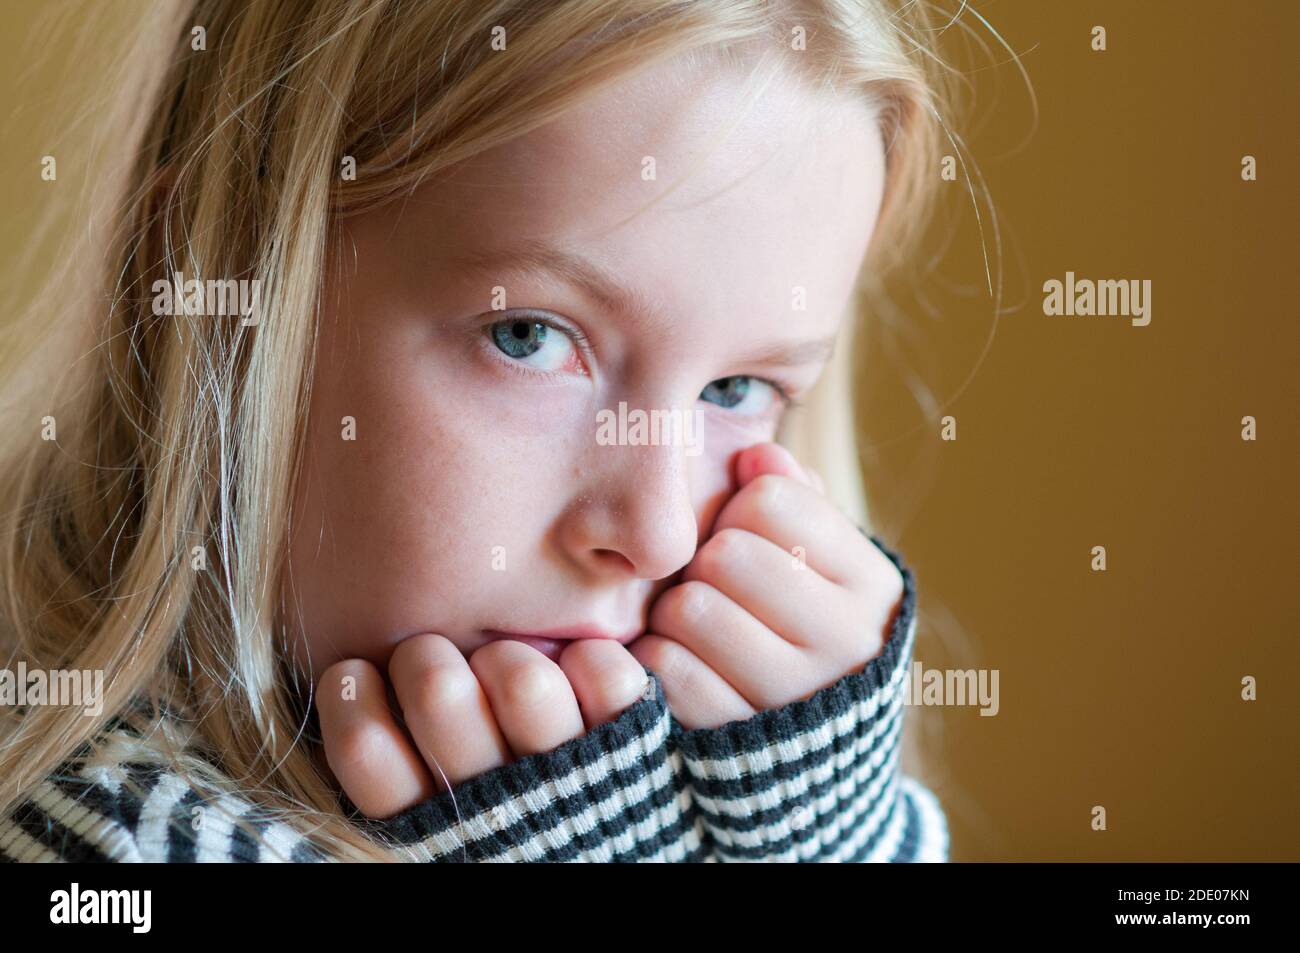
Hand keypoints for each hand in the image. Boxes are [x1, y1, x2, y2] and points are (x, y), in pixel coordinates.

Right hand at [316, 635, 648, 818]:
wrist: (620, 859)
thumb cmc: (513, 822)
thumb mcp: (441, 809)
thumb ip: (403, 751)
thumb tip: (346, 670)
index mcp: (435, 823)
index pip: (361, 748)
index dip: (350, 695)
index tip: (358, 672)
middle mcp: (500, 801)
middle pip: (439, 689)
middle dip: (429, 655)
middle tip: (436, 660)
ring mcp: (573, 770)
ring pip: (523, 678)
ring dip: (507, 654)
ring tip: (506, 667)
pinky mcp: (634, 741)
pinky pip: (605, 672)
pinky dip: (590, 660)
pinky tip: (576, 671)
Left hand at [629, 442, 903, 730]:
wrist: (819, 745)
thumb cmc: (807, 621)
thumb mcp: (823, 560)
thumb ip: (793, 498)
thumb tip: (755, 455)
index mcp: (871, 583)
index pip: (771, 500)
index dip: (740, 509)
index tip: (747, 535)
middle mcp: (846, 641)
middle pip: (726, 554)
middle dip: (705, 560)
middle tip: (713, 581)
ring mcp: (792, 696)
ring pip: (691, 608)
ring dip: (675, 608)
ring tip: (697, 620)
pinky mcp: (736, 739)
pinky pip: (666, 668)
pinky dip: (658, 655)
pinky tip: (681, 657)